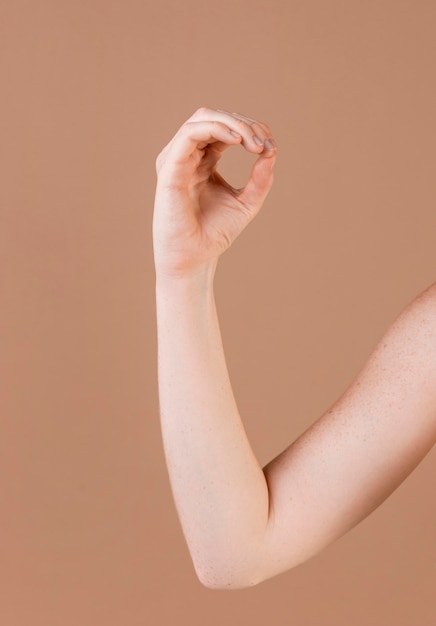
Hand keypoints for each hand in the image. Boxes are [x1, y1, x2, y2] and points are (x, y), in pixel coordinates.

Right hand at [152, 107, 277, 278]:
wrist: (195, 258)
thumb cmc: (215, 233)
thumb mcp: (247, 202)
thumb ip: (261, 178)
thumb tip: (271, 151)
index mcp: (204, 161)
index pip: (226, 129)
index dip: (252, 130)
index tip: (271, 149)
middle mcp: (188, 156)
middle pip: (215, 117)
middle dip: (245, 124)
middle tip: (264, 145)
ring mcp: (177, 159)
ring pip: (203, 118)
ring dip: (234, 124)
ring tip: (254, 142)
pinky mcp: (169, 167)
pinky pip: (190, 133)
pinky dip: (216, 128)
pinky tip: (237, 140)